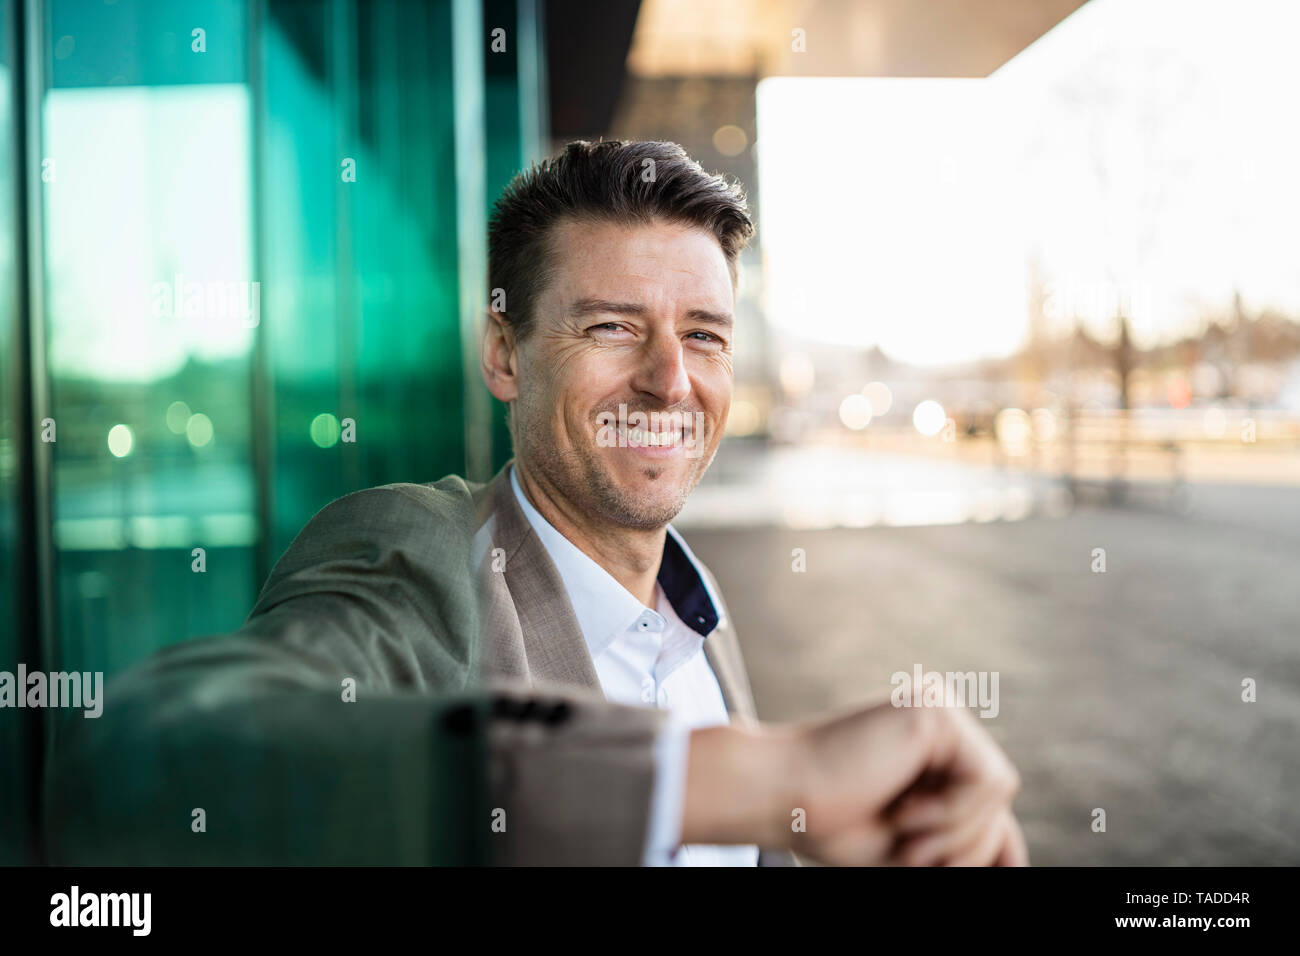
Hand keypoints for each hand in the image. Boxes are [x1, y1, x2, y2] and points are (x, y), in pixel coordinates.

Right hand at [680, 701, 1025, 865]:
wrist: (781, 796)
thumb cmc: (830, 822)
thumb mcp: (914, 845)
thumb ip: (964, 839)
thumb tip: (1018, 860)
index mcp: (930, 750)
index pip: (988, 798)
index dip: (990, 845)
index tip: (942, 866)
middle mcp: (940, 723)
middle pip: (999, 799)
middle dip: (962, 845)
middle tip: (907, 854)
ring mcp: (938, 711)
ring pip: (999, 790)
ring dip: (953, 832)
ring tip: (901, 832)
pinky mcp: (935, 713)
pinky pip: (988, 780)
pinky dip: (951, 812)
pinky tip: (904, 809)